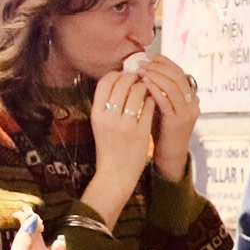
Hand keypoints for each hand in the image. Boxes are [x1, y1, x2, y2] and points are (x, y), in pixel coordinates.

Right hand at [85, 70, 155, 226]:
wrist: (115, 174)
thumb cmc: (109, 147)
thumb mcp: (99, 124)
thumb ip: (106, 104)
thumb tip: (117, 80)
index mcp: (97, 114)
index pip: (104, 82)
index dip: (116, 74)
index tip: (123, 76)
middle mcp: (109, 117)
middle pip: (122, 83)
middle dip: (132, 77)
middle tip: (138, 79)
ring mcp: (125, 125)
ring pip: (138, 91)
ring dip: (144, 86)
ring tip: (146, 89)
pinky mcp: (141, 131)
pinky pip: (149, 105)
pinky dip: (152, 99)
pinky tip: (152, 101)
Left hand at [126, 52, 199, 181]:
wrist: (169, 155)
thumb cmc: (162, 129)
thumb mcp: (163, 106)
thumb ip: (159, 90)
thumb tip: (141, 69)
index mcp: (191, 96)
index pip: (179, 71)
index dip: (163, 61)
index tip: (146, 55)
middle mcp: (193, 102)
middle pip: (177, 75)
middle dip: (157, 66)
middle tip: (140, 61)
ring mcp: (187, 112)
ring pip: (173, 85)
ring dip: (155, 75)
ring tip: (140, 71)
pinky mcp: (178, 121)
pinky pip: (167, 100)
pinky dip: (155, 89)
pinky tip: (143, 84)